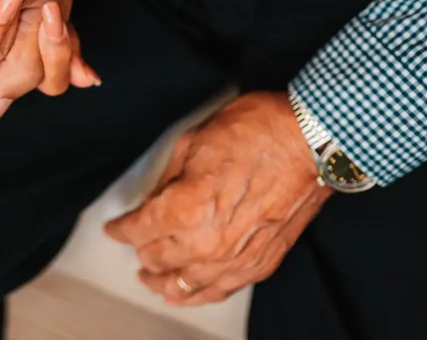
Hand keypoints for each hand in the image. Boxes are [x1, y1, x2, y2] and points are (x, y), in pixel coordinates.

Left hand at [105, 92, 330, 305]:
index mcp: (186, 208)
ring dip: (164, 280)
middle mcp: (207, 241)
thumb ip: (169, 179)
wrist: (311, 142)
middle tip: (135, 243)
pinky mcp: (260, 263)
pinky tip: (186, 294)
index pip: (139, 229)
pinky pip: (220, 289)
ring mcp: (236, 257)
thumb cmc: (257, 132)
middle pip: (158, 258)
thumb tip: (156, 198)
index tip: (115, 227)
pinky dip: (199, 293)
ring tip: (151, 279)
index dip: (121, 228)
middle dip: (141, 250)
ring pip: (186, 282)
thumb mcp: (194, 143)